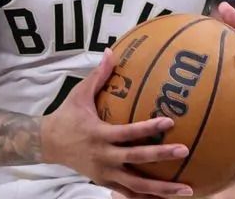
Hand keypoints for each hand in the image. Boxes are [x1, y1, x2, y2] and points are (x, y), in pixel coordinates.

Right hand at [42, 49, 192, 198]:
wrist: (48, 144)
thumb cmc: (67, 116)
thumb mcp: (80, 94)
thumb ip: (98, 75)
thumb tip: (111, 51)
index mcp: (99, 134)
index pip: (128, 132)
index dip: (148, 128)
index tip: (169, 122)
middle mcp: (103, 156)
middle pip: (136, 160)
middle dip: (161, 156)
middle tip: (184, 152)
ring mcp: (104, 173)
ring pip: (136, 186)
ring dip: (161, 189)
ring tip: (186, 189)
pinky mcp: (104, 182)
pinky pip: (128, 194)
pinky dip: (147, 198)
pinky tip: (167, 198)